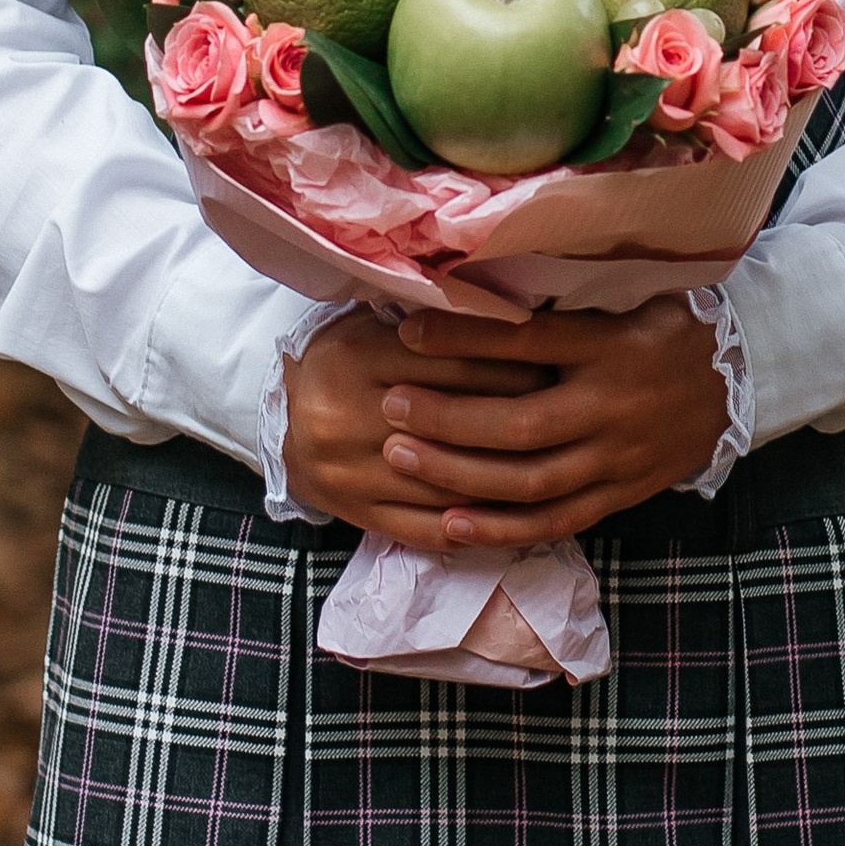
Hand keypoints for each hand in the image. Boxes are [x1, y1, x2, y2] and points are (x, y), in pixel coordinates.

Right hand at [281, 309, 551, 549]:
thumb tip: (512, 317)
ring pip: (448, 481)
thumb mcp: (374, 325)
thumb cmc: (346, 362)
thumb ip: (430, 325)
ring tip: (553, 463)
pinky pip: (429, 528)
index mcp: (357, 356)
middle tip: (565, 415)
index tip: (557, 369)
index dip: (515, 367)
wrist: (279, 423)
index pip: (456, 366)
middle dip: (519, 420)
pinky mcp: (358, 514)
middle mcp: (348, 415)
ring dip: (507, 477)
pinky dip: (477, 526)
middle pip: (457, 424)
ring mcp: (351, 472)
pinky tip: (516, 516)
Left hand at [377, 294, 726, 547]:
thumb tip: (479, 276)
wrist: (732, 386)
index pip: (530, 341)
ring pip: (531, 479)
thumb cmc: (661, 329)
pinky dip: (501, 528)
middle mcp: (615, 404)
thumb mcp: (629, 296)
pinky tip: (450, 524)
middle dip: (449, 418)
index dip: (465, 338)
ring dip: (460, 473)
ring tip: (401, 456)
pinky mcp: (620, 494)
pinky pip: (556, 520)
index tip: (408, 332)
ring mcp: (618, 457)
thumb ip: (565, 296)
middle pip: (522, 423)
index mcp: (613, 344)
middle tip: (391, 406)